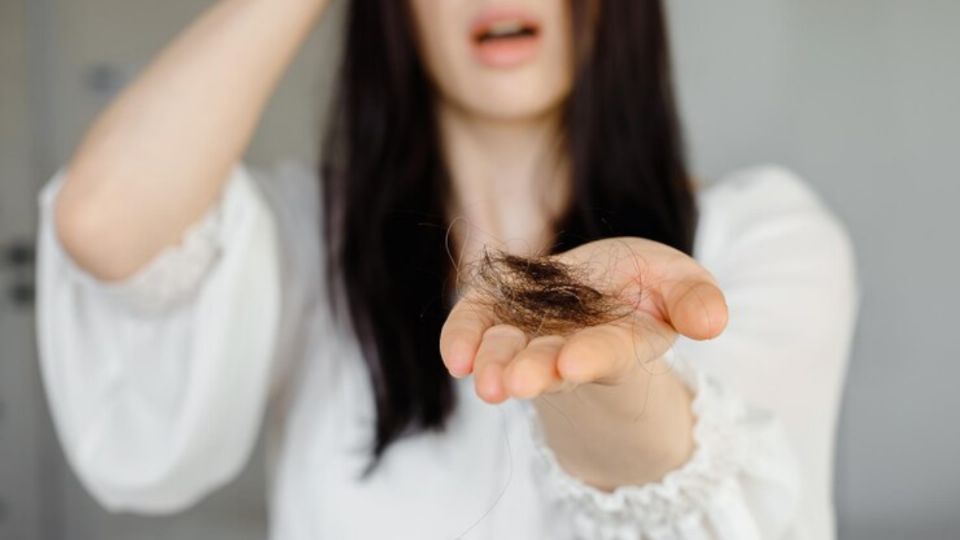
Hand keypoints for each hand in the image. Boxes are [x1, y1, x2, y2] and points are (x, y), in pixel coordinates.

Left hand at [439, 237, 728, 403]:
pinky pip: (475, 328)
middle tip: (511, 385)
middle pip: (549, 363)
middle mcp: (569, 346)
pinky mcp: (495, 312)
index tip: (572, 363)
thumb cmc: (646, 285)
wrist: (601, 286)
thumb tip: (713, 323)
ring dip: (494, 364)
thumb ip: (695, 300)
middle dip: (530, 371)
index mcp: (621, 343)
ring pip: (508, 352)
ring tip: (484, 380)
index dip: (590, 357)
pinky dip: (462, 340)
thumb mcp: (681, 283)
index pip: (606, 353)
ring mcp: (528, 333)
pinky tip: (454, 357)